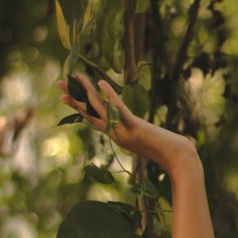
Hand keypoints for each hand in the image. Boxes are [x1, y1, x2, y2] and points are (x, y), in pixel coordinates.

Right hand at [57, 72, 198, 174]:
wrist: (179, 160)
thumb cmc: (166, 150)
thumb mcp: (144, 138)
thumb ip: (134, 130)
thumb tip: (128, 123)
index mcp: (116, 134)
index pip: (92, 117)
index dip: (77, 106)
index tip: (63, 96)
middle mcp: (116, 133)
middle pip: (90, 111)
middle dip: (74, 96)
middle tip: (58, 83)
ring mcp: (124, 131)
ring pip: (101, 109)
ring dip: (87, 92)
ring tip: (76, 77)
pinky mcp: (135, 128)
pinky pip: (119, 110)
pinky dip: (110, 96)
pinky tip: (100, 82)